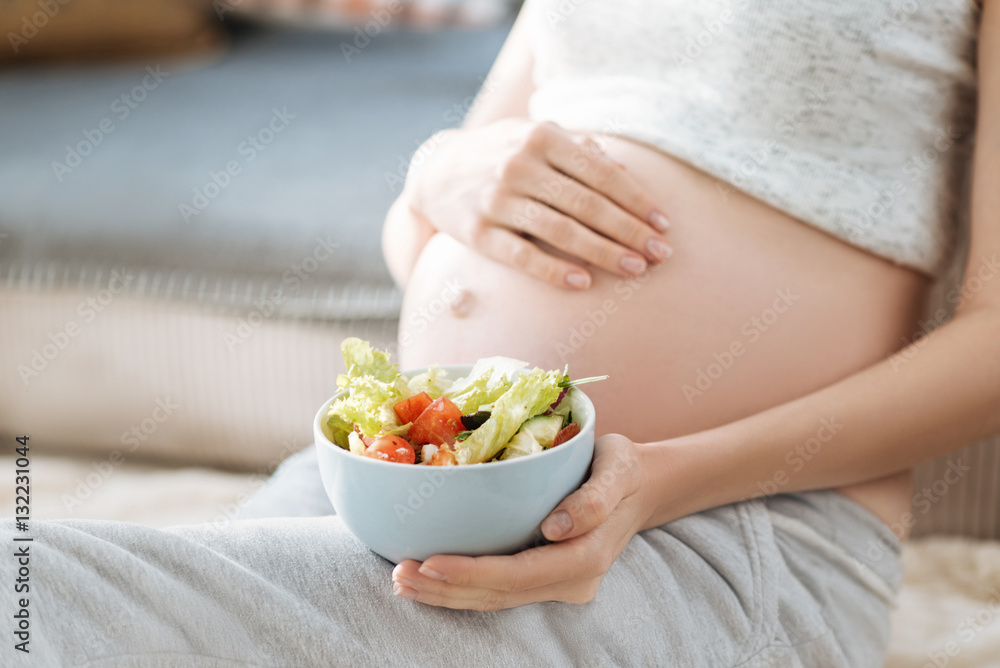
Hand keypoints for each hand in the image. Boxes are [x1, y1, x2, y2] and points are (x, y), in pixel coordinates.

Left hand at [390, 434, 648, 609]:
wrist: (641, 486)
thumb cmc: (624, 468)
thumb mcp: (620, 469)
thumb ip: (595, 498)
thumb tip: (556, 528)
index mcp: (587, 557)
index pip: (519, 574)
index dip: (471, 573)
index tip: (430, 563)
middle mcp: (572, 581)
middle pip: (499, 594)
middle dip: (446, 588)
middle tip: (400, 575)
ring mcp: (559, 585)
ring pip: (495, 599)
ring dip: (446, 594)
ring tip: (403, 582)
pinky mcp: (545, 578)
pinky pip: (499, 590)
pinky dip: (462, 587)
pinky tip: (430, 579)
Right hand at [406, 119, 672, 289]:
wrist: (434, 173)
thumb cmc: (499, 154)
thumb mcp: (534, 137)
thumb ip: (577, 149)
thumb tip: (622, 166)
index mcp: (541, 137)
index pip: (601, 172)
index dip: (637, 200)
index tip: (663, 223)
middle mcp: (519, 165)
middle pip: (587, 204)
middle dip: (630, 231)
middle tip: (661, 254)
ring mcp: (497, 200)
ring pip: (561, 231)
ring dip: (603, 253)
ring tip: (635, 269)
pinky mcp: (477, 233)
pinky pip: (522, 256)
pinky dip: (554, 270)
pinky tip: (582, 283)